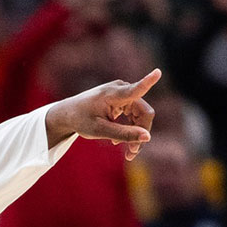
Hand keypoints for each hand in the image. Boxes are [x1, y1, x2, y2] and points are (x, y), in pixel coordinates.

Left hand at [45, 68, 159, 159]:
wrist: (68, 113)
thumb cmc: (81, 120)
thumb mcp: (100, 130)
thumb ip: (123, 134)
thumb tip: (148, 137)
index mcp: (113, 94)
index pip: (135, 89)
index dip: (148, 82)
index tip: (157, 72)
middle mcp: (121, 89)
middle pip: (144, 113)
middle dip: (141, 133)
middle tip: (132, 154)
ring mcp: (123, 93)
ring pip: (141, 116)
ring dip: (137, 133)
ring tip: (128, 153)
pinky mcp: (123, 99)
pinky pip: (135, 115)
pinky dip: (131, 129)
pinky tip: (119, 141)